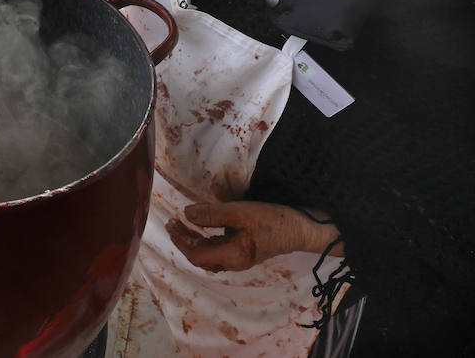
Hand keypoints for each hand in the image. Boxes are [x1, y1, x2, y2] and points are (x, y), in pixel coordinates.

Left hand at [167, 201, 340, 272]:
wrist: (303, 228)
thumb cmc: (275, 220)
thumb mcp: (241, 213)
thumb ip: (212, 214)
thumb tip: (186, 213)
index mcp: (232, 257)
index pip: (196, 254)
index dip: (180, 240)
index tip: (170, 223)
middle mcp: (234, 262)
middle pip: (200, 257)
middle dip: (184, 241)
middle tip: (172, 222)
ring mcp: (240, 258)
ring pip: (209, 254)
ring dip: (194, 240)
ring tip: (183, 223)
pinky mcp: (246, 250)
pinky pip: (219, 249)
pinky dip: (206, 239)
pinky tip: (203, 228)